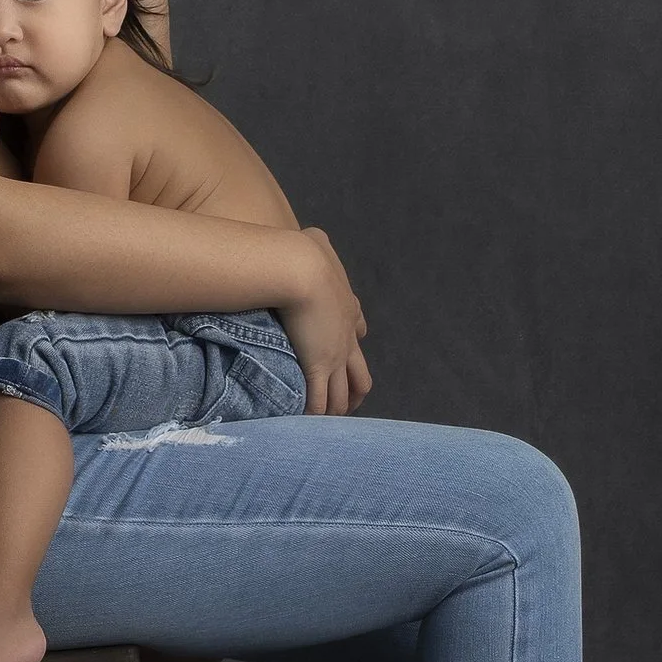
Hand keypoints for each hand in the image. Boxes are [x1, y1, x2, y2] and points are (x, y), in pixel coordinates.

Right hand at [281, 227, 371, 414]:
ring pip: (342, 393)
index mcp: (348, 309)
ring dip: (336, 410)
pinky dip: (315, 415)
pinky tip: (307, 425)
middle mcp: (347, 338)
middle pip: (360, 373)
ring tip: (327, 424)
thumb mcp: (317, 241)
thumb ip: (317, 241)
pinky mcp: (318, 368)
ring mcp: (335, 356)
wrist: (301, 270)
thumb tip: (313, 235)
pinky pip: (319, 401)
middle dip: (354, 391)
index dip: (353, 346)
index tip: (347, 355)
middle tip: (347, 404)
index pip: (357, 332)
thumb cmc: (306, 254)